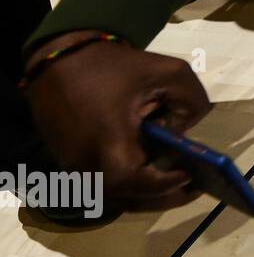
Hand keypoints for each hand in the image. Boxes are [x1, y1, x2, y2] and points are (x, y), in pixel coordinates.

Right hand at [25, 32, 210, 210]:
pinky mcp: (68, 164)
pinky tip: (149, 170)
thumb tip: (186, 133)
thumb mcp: (169, 72)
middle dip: (163, 196)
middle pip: (129, 197)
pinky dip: (128, 183)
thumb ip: (192, 102)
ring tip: (175, 180)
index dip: (166, 185)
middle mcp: (86, 163)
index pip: (138, 183)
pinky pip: (102, 184)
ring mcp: (73, 167)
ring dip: (145, 193)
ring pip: (115, 195)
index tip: (190, 174)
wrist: (58, 58)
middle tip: (192, 187)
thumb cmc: (114, 66)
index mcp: (108, 142)